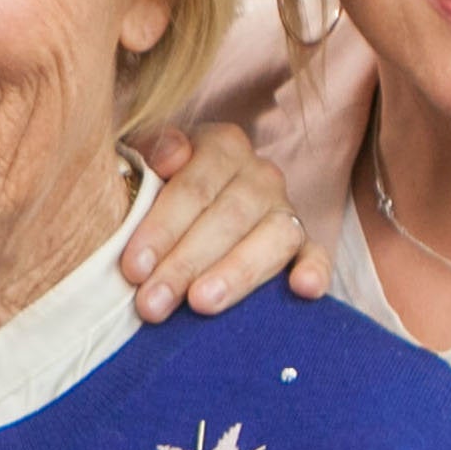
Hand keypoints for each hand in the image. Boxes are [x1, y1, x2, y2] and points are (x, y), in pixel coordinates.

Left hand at [121, 123, 326, 320]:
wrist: (183, 202)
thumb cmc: (153, 188)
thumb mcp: (141, 161)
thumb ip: (150, 152)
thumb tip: (170, 158)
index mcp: (221, 146)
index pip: (193, 187)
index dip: (162, 228)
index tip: (133, 268)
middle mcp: (260, 174)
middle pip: (228, 217)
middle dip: (185, 264)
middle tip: (152, 303)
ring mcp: (285, 209)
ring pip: (273, 237)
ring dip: (236, 274)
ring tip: (202, 303)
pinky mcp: (304, 243)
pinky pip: (316, 254)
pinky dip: (315, 270)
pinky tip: (304, 289)